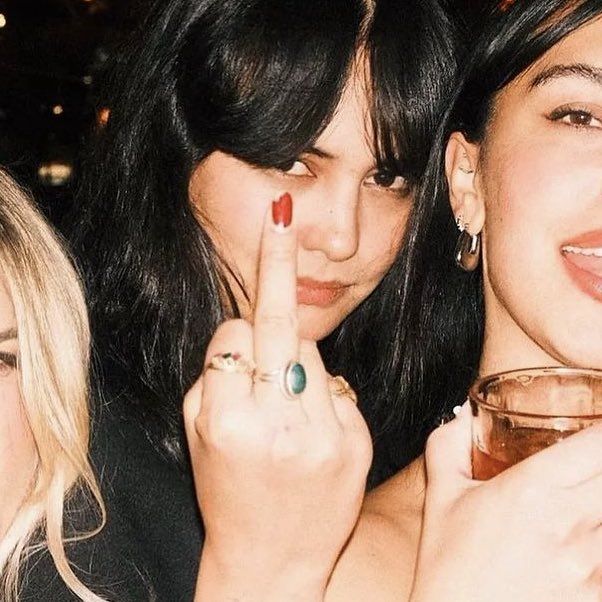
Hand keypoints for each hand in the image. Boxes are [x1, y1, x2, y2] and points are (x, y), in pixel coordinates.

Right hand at [184, 194, 371, 601]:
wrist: (270, 559)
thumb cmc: (225, 487)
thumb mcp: (199, 433)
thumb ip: (215, 376)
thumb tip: (247, 325)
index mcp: (226, 420)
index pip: (233, 335)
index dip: (233, 335)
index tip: (242, 314)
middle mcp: (278, 424)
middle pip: (280, 325)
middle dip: (277, 264)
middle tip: (282, 209)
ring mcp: (324, 434)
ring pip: (312, 354)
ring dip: (296, 362)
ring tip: (284, 408)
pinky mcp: (357, 444)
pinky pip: (338, 388)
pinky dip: (322, 395)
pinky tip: (312, 430)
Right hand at [410, 405, 601, 601]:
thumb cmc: (448, 566)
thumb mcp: (441, 495)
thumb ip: (449, 444)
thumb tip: (464, 416)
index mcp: (533, 488)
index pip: (599, 442)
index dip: (600, 431)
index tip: (592, 434)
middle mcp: (571, 523)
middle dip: (601, 467)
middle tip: (586, 472)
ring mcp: (592, 566)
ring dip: (601, 507)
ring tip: (582, 513)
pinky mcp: (598, 598)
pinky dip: (599, 545)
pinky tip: (582, 547)